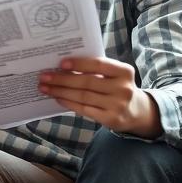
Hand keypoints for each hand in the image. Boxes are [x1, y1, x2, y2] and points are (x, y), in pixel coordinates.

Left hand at [38, 57, 161, 137]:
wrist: (137, 111)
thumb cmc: (118, 87)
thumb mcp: (114, 75)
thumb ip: (96, 69)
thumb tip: (63, 66)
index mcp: (124, 71)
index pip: (98, 64)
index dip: (79, 63)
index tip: (61, 63)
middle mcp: (123, 88)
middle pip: (87, 82)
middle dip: (62, 79)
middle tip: (44, 77)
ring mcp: (117, 105)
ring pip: (83, 96)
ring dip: (61, 91)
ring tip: (45, 88)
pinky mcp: (110, 119)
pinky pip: (84, 109)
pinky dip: (68, 103)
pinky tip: (57, 98)